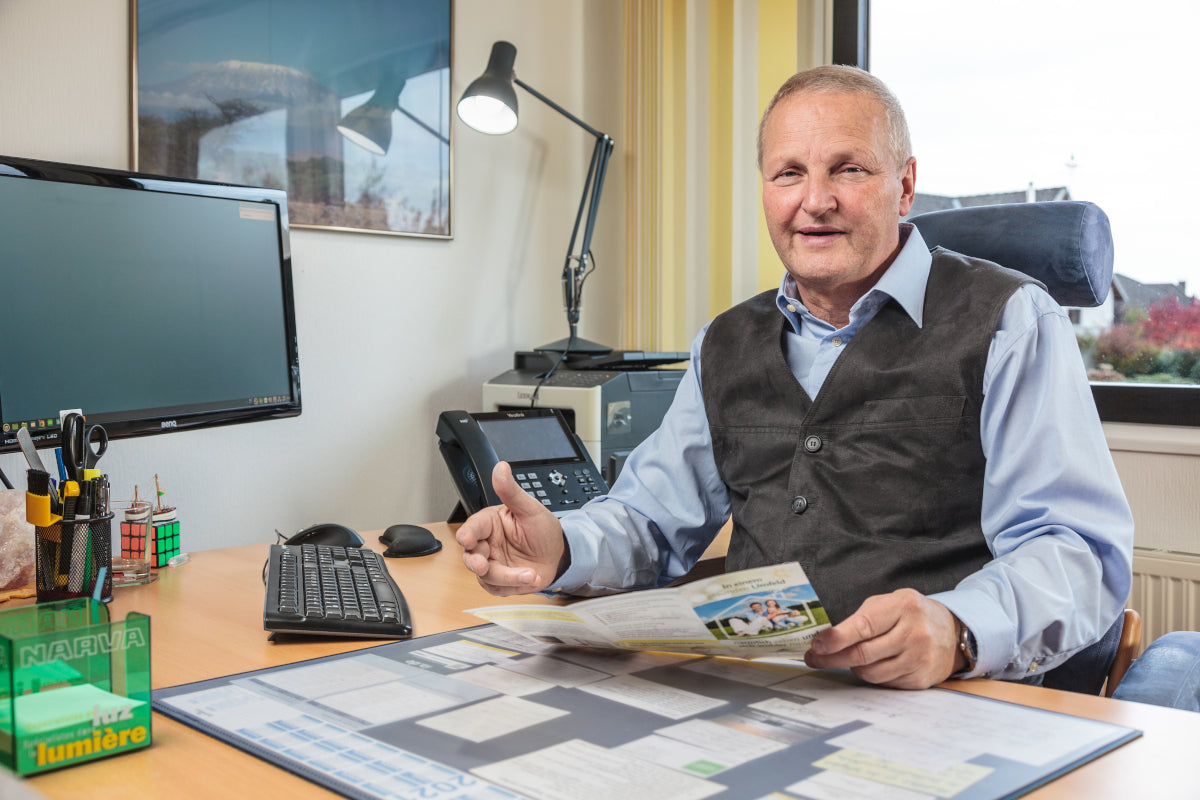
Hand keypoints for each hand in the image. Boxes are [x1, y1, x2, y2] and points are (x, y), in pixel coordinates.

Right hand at [454, 461, 567, 595]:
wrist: (558, 555)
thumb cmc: (543, 530)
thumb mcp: (530, 509)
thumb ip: (511, 491)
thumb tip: (501, 468)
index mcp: (490, 524)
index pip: (473, 527)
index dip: (467, 534)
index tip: (467, 539)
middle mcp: (487, 544)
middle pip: (471, 555)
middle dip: (476, 563)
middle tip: (483, 566)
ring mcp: (493, 564)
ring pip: (485, 576)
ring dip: (506, 577)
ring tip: (529, 575)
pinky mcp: (500, 582)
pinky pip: (498, 589)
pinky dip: (514, 587)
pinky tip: (530, 578)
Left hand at [804, 589, 963, 688]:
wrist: (952, 632)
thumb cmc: (911, 614)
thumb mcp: (889, 603)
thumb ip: (861, 618)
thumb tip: (827, 639)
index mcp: (903, 606)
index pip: (863, 626)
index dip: (837, 638)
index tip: (817, 645)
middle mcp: (914, 633)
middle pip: (863, 654)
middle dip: (832, 658)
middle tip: (814, 658)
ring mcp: (919, 659)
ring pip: (871, 673)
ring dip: (851, 667)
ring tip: (846, 658)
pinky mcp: (920, 679)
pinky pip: (884, 683)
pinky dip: (871, 675)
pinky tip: (871, 665)